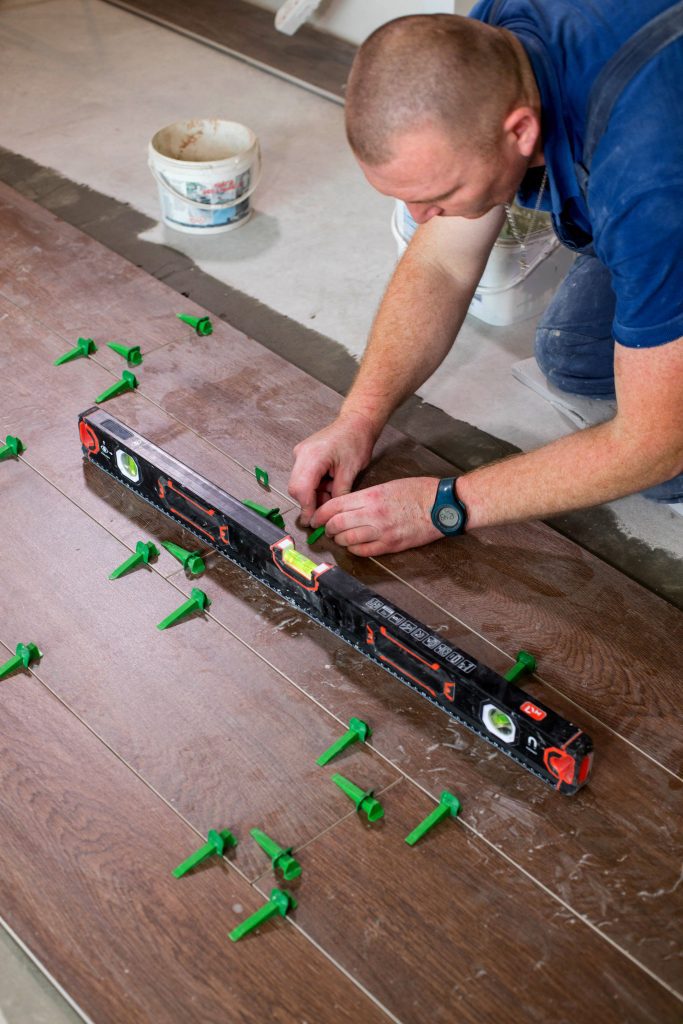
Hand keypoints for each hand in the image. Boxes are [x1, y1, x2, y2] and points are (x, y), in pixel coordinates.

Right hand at [288, 411, 377, 525]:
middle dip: (310, 502)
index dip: (307, 508)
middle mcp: (301, 454)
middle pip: (297, 488)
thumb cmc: (356, 442)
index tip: (314, 523)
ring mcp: (301, 454)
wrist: (356, 422)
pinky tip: (329, 486)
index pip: (301, 489)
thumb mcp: (350, 472)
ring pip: (300, 484)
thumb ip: (338, 494)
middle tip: (327, 510)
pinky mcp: (304, 455)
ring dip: (314, 494)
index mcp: (312, 456)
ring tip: (333, 493)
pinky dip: (315, 486)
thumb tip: (331, 514)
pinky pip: (304, 477)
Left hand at [312, 476, 442, 555]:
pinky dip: (354, 549)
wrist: (443, 506)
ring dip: (339, 540)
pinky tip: (354, 545)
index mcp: (372, 495)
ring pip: (347, 540)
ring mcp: (382, 532)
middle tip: (325, 528)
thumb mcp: (388, 485)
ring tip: (339, 537)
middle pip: (337, 524)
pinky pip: (364, 551)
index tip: (316, 517)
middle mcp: (373, 514)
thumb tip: (347, 506)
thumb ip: (366, 496)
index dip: (321, 513)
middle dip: (327, 528)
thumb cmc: (420, 492)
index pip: (335, 506)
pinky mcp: (391, 545)